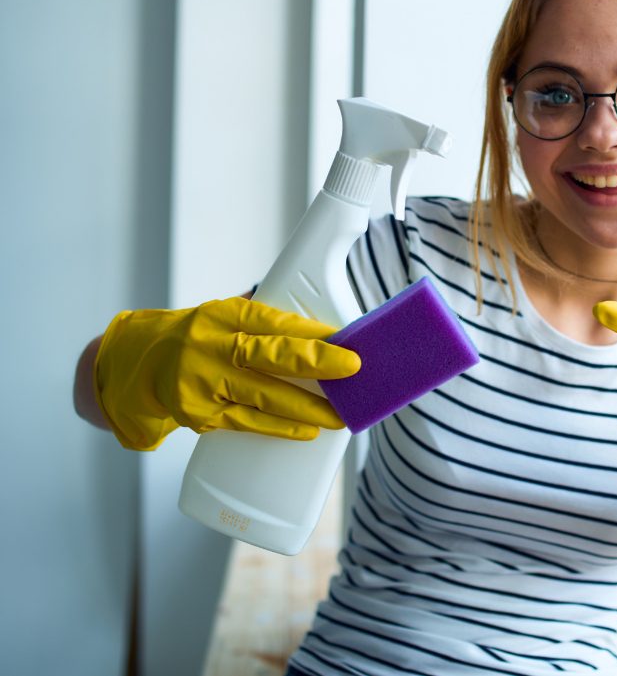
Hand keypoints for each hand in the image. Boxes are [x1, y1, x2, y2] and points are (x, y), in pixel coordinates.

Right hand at [93, 297, 359, 450]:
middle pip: (271, 355)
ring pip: (264, 396)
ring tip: (341, 414)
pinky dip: (281, 427)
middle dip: (317, 362)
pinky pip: (248, 422)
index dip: (312, 330)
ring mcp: (203, 382)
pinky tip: (307, 430)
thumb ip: (263, 318)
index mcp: (222, 314)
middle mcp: (211, 346)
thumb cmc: (193, 338)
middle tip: (353, 368)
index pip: (274, 320)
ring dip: (308, 407)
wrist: (134, 366)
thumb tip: (320, 325)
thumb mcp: (221, 315)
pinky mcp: (199, 414)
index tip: (345, 337)